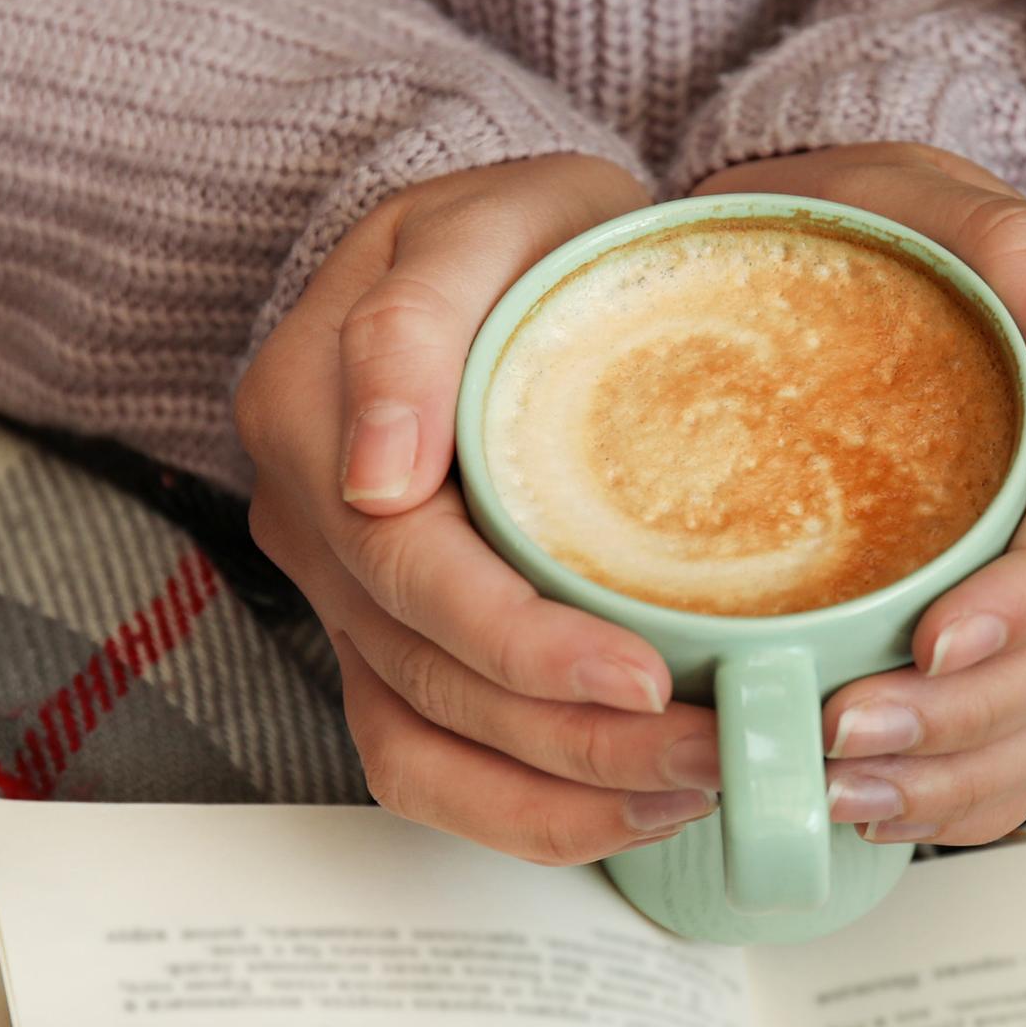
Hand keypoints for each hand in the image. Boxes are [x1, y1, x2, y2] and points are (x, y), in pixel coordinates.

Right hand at [236, 155, 724, 864]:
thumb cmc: (513, 233)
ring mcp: (346, 590)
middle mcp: (313, 520)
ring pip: (422, 741)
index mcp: (311, 415)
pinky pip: (425, 756)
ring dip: (555, 791)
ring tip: (691, 788)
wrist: (497, 254)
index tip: (642, 674)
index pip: (408, 570)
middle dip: (573, 736)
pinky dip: (522, 803)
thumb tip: (378, 475)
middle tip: (714, 748)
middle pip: (426, 675)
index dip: (521, 643)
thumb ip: (415, 323)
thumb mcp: (481, 223)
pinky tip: (630, 802)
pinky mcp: (389, 636)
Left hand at [693, 143, 1025, 845]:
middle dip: (973, 713)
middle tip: (845, 738)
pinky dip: (960, 794)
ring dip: (960, 770)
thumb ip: (1017, 252)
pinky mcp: (994, 631)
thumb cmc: (868, 233)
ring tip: (843, 795)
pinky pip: (1017, 742)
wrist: (818, 265)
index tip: (937, 641)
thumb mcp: (925, 202)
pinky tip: (878, 810)